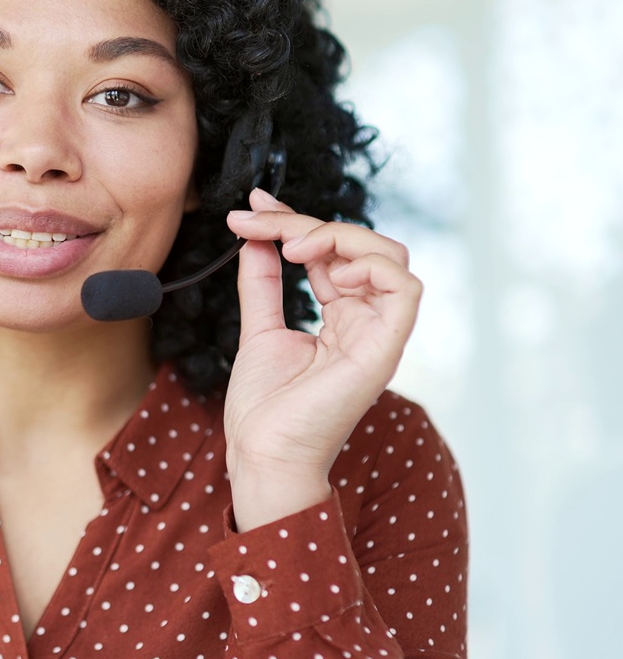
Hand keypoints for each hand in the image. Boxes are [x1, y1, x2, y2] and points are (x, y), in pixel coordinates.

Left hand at [222, 188, 421, 530]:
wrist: (263, 452)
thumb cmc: (264, 407)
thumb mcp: (259, 328)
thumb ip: (262, 282)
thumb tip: (255, 237)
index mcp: (342, 317)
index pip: (331, 251)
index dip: (295, 220)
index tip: (252, 206)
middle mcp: (366, 321)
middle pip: (360, 245)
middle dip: (307, 222)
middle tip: (260, 222)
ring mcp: (379, 333)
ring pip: (389, 255)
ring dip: (338, 237)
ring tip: (292, 249)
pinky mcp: (385, 349)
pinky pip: (406, 289)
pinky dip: (370, 266)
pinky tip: (325, 273)